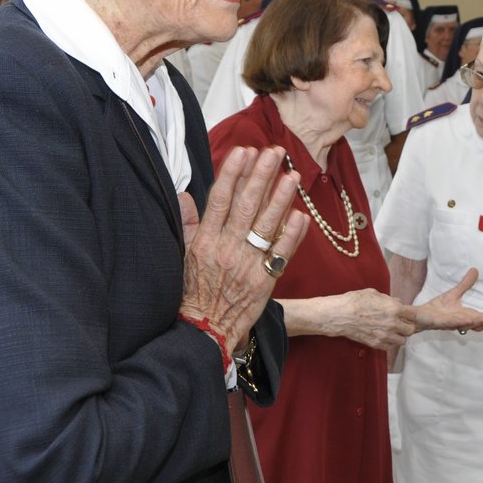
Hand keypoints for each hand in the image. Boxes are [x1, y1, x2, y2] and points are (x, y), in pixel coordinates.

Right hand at [181, 146, 307, 353]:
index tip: (244, 151)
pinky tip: (301, 215)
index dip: (233, 173)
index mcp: (205, 241)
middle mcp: (227, 249)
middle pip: (247, 205)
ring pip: (267, 225)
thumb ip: (187, 225)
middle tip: (274, 153)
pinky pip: (281, 254)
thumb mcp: (181, 256)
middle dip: (261, 176)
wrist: (203, 330)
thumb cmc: (191, 292)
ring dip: (282, 198)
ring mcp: (247, 265)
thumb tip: (185, 195)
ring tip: (293, 175)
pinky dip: (292, 235)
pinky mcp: (264, 281)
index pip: (220, 199)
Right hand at [329, 288, 416, 352]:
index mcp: (394, 309)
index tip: (405, 314)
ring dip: (399, 336)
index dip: (409, 314)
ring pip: (402, 341)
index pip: (413, 315)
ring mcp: (384, 335)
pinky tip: (384, 336)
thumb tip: (397, 302)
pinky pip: (390, 347)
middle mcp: (392, 324)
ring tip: (392, 331)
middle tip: (400, 324)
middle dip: (407, 326)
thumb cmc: (356, 301)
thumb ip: (389, 299)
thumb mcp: (374, 294)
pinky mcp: (376, 343)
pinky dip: (389, 343)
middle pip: (410, 330)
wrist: (340, 315)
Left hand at [413, 269, 482, 333]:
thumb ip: (465, 284)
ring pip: (468, 325)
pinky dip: (462, 322)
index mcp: (466, 316)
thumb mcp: (454, 294)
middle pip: (480, 324)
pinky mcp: (442, 322)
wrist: (420, 315)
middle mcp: (461, 321)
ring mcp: (452, 323)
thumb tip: (475, 270)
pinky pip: (454, 323)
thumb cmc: (437, 308)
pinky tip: (469, 318)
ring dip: (478, 322)